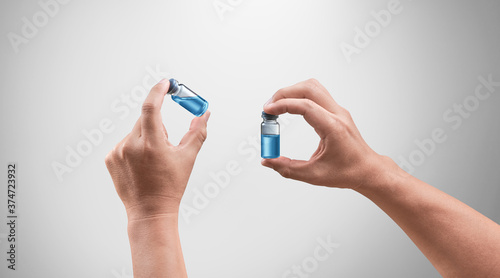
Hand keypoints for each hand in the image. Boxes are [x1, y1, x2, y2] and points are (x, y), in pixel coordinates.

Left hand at [105, 79, 209, 220]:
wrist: (150, 211)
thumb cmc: (171, 186)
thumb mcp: (187, 158)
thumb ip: (197, 132)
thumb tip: (205, 114)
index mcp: (151, 144)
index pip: (151, 107)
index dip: (159, 91)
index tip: (166, 83)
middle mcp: (130, 145)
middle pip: (146, 120)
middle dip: (158, 125)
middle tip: (166, 143)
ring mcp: (117, 152)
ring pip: (135, 132)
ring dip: (146, 138)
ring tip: (152, 161)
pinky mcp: (110, 158)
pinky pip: (125, 143)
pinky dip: (134, 147)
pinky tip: (141, 165)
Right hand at [262, 79, 395, 189]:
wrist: (367, 170)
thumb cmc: (347, 172)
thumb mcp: (314, 175)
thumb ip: (287, 168)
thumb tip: (268, 161)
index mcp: (333, 128)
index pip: (306, 106)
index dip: (283, 105)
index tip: (267, 110)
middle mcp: (337, 114)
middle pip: (309, 88)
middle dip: (284, 93)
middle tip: (269, 107)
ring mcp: (338, 111)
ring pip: (313, 87)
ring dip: (292, 92)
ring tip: (277, 106)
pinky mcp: (336, 112)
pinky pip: (316, 94)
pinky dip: (300, 96)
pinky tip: (290, 107)